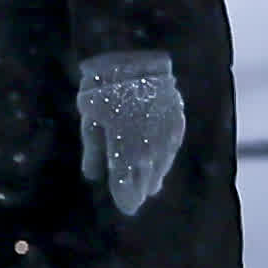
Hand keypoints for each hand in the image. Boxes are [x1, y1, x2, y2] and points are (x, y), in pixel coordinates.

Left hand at [78, 50, 185, 217]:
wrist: (134, 58)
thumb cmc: (102, 89)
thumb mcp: (90, 120)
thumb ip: (93, 151)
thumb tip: (92, 176)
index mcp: (126, 153)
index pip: (128, 187)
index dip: (127, 199)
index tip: (127, 208)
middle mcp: (150, 150)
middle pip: (147, 179)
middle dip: (140, 189)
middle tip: (136, 199)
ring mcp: (167, 137)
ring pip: (161, 165)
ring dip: (154, 175)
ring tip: (150, 187)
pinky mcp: (177, 123)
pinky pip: (171, 148)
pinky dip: (164, 158)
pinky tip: (159, 162)